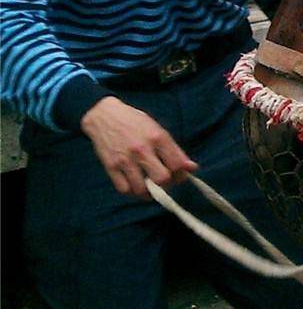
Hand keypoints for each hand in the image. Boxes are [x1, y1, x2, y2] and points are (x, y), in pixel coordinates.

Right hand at [79, 96, 196, 197]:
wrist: (104, 116)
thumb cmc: (136, 123)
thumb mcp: (158, 130)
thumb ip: (175, 151)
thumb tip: (192, 168)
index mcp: (158, 138)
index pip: (176, 165)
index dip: (181, 174)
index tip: (179, 176)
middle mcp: (142, 149)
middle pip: (161, 178)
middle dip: (166, 184)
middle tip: (165, 183)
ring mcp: (125, 159)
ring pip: (141, 188)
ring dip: (149, 192)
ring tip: (151, 187)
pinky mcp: (110, 166)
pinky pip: (124, 189)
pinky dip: (132, 191)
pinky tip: (136, 186)